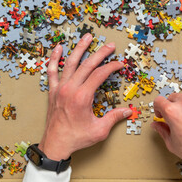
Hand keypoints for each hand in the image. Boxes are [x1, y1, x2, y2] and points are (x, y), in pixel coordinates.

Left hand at [38, 34, 131, 160]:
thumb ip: (114, 117)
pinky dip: (55, 58)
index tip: (120, 64)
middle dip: (100, 54)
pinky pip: (52, 71)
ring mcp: (60, 88)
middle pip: (87, 65)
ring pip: (70, 63)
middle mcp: (70, 89)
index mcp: (82, 97)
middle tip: (110, 46)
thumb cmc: (77, 138)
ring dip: (80, 49)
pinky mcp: (54, 91)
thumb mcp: (100, 130)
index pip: (99, 75)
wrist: (56, 144)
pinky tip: (58, 48)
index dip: (111, 67)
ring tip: (87, 37)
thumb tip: (129, 111)